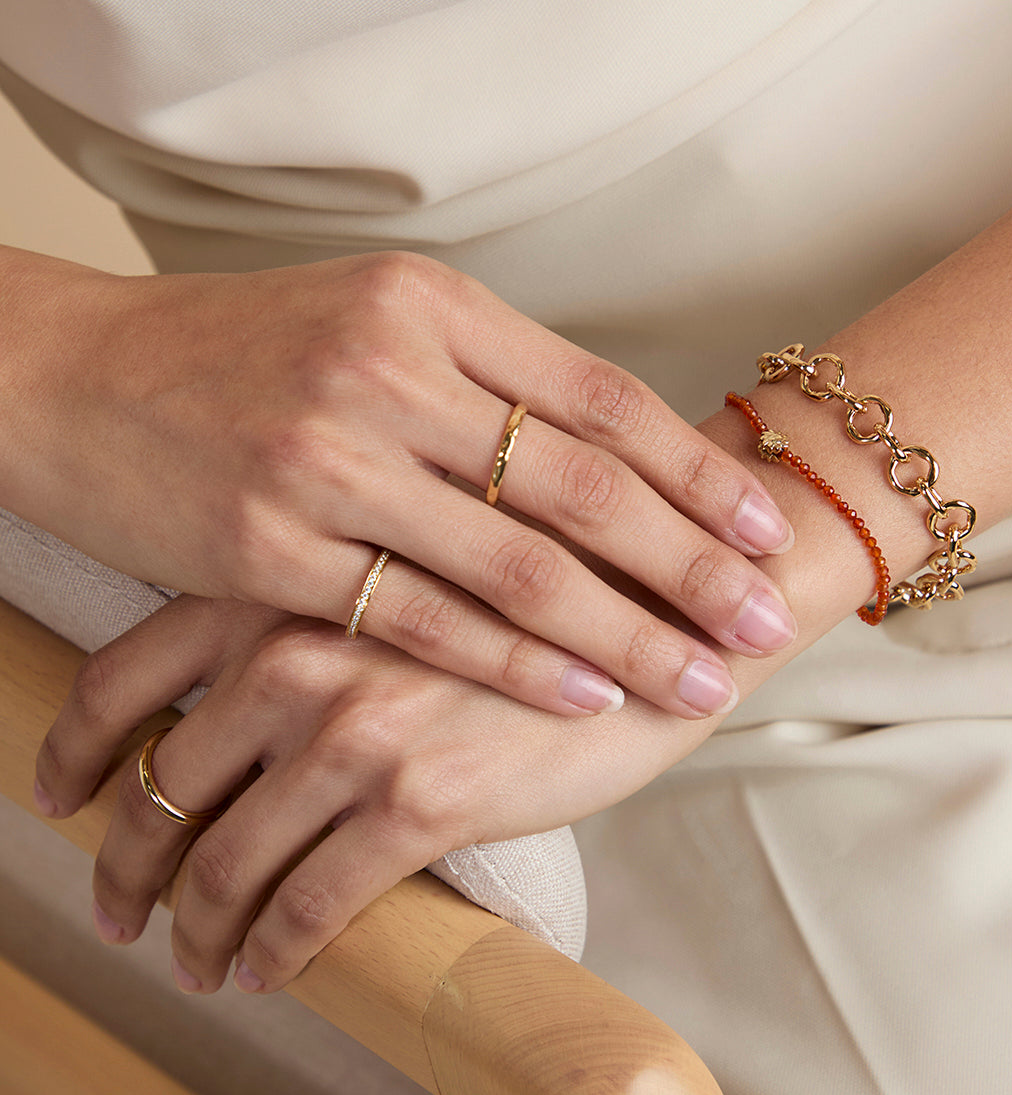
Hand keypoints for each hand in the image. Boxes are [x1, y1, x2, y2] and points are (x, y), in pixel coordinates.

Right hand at [3, 247, 796, 717]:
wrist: (72, 377)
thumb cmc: (238, 353)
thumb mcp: (370, 322)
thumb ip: (484, 374)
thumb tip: (611, 449)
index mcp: (430, 308)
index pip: (599, 397)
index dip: (694, 469)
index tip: (763, 527)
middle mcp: (391, 373)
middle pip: (583, 485)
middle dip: (691, 562)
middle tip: (767, 617)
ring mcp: (331, 463)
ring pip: (518, 564)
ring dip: (626, 633)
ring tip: (703, 681)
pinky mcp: (272, 552)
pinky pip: (423, 620)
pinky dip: (516, 665)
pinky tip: (588, 697)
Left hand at [35, 596, 715, 992]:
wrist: (662, 604)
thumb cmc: (542, 588)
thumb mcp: (404, 570)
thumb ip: (315, 615)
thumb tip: (243, 704)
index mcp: (283, 585)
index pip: (125, 672)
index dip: (78, 748)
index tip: (62, 798)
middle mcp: (299, 649)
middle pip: (162, 783)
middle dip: (129, 861)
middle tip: (122, 907)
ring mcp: (356, 726)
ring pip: (226, 858)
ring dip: (196, 924)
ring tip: (194, 957)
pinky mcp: (421, 799)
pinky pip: (310, 902)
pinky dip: (274, 949)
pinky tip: (267, 970)